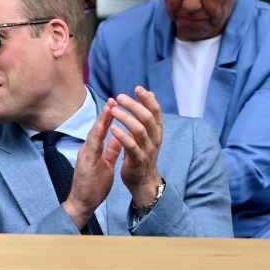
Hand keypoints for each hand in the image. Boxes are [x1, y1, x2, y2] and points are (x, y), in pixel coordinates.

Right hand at [64, 100, 121, 227]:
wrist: (82, 203)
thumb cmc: (93, 185)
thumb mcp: (106, 164)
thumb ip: (111, 150)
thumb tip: (119, 137)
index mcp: (94, 150)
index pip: (103, 130)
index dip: (110, 117)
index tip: (118, 104)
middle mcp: (88, 150)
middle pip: (98, 128)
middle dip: (106, 113)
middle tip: (115, 99)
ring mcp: (86, 155)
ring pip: (94, 134)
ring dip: (102, 120)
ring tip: (109, 107)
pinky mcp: (85, 163)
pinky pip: (92, 147)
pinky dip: (96, 135)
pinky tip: (101, 126)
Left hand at [108, 87, 163, 206]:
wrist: (143, 181)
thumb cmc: (142, 153)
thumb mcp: (147, 133)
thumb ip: (146, 115)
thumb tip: (150, 93)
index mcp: (156, 131)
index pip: (155, 111)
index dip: (147, 99)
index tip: (137, 88)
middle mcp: (154, 139)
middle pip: (147, 118)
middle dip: (133, 105)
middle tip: (120, 97)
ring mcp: (147, 150)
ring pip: (139, 130)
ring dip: (126, 118)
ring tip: (113, 110)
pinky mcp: (138, 160)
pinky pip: (131, 146)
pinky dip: (122, 136)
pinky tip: (112, 128)